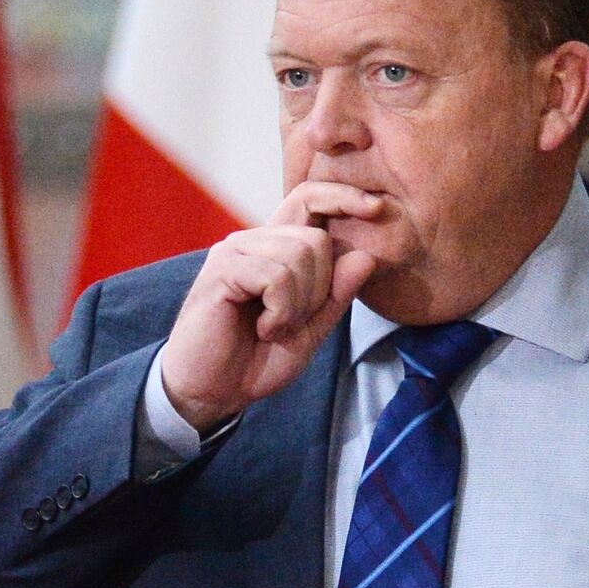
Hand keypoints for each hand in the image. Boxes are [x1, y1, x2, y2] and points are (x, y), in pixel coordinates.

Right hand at [158, 181, 381, 431]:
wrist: (211, 391)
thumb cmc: (254, 359)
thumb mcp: (310, 331)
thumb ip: (336, 296)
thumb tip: (364, 257)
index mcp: (273, 249)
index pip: (309, 199)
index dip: (342, 196)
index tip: (377, 208)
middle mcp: (252, 241)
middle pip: (316, 239)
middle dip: (319, 290)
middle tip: (290, 322)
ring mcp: (233, 252)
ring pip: (299, 256)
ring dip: (298, 306)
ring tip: (272, 328)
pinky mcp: (221, 270)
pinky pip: (276, 276)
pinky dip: (280, 312)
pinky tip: (262, 329)